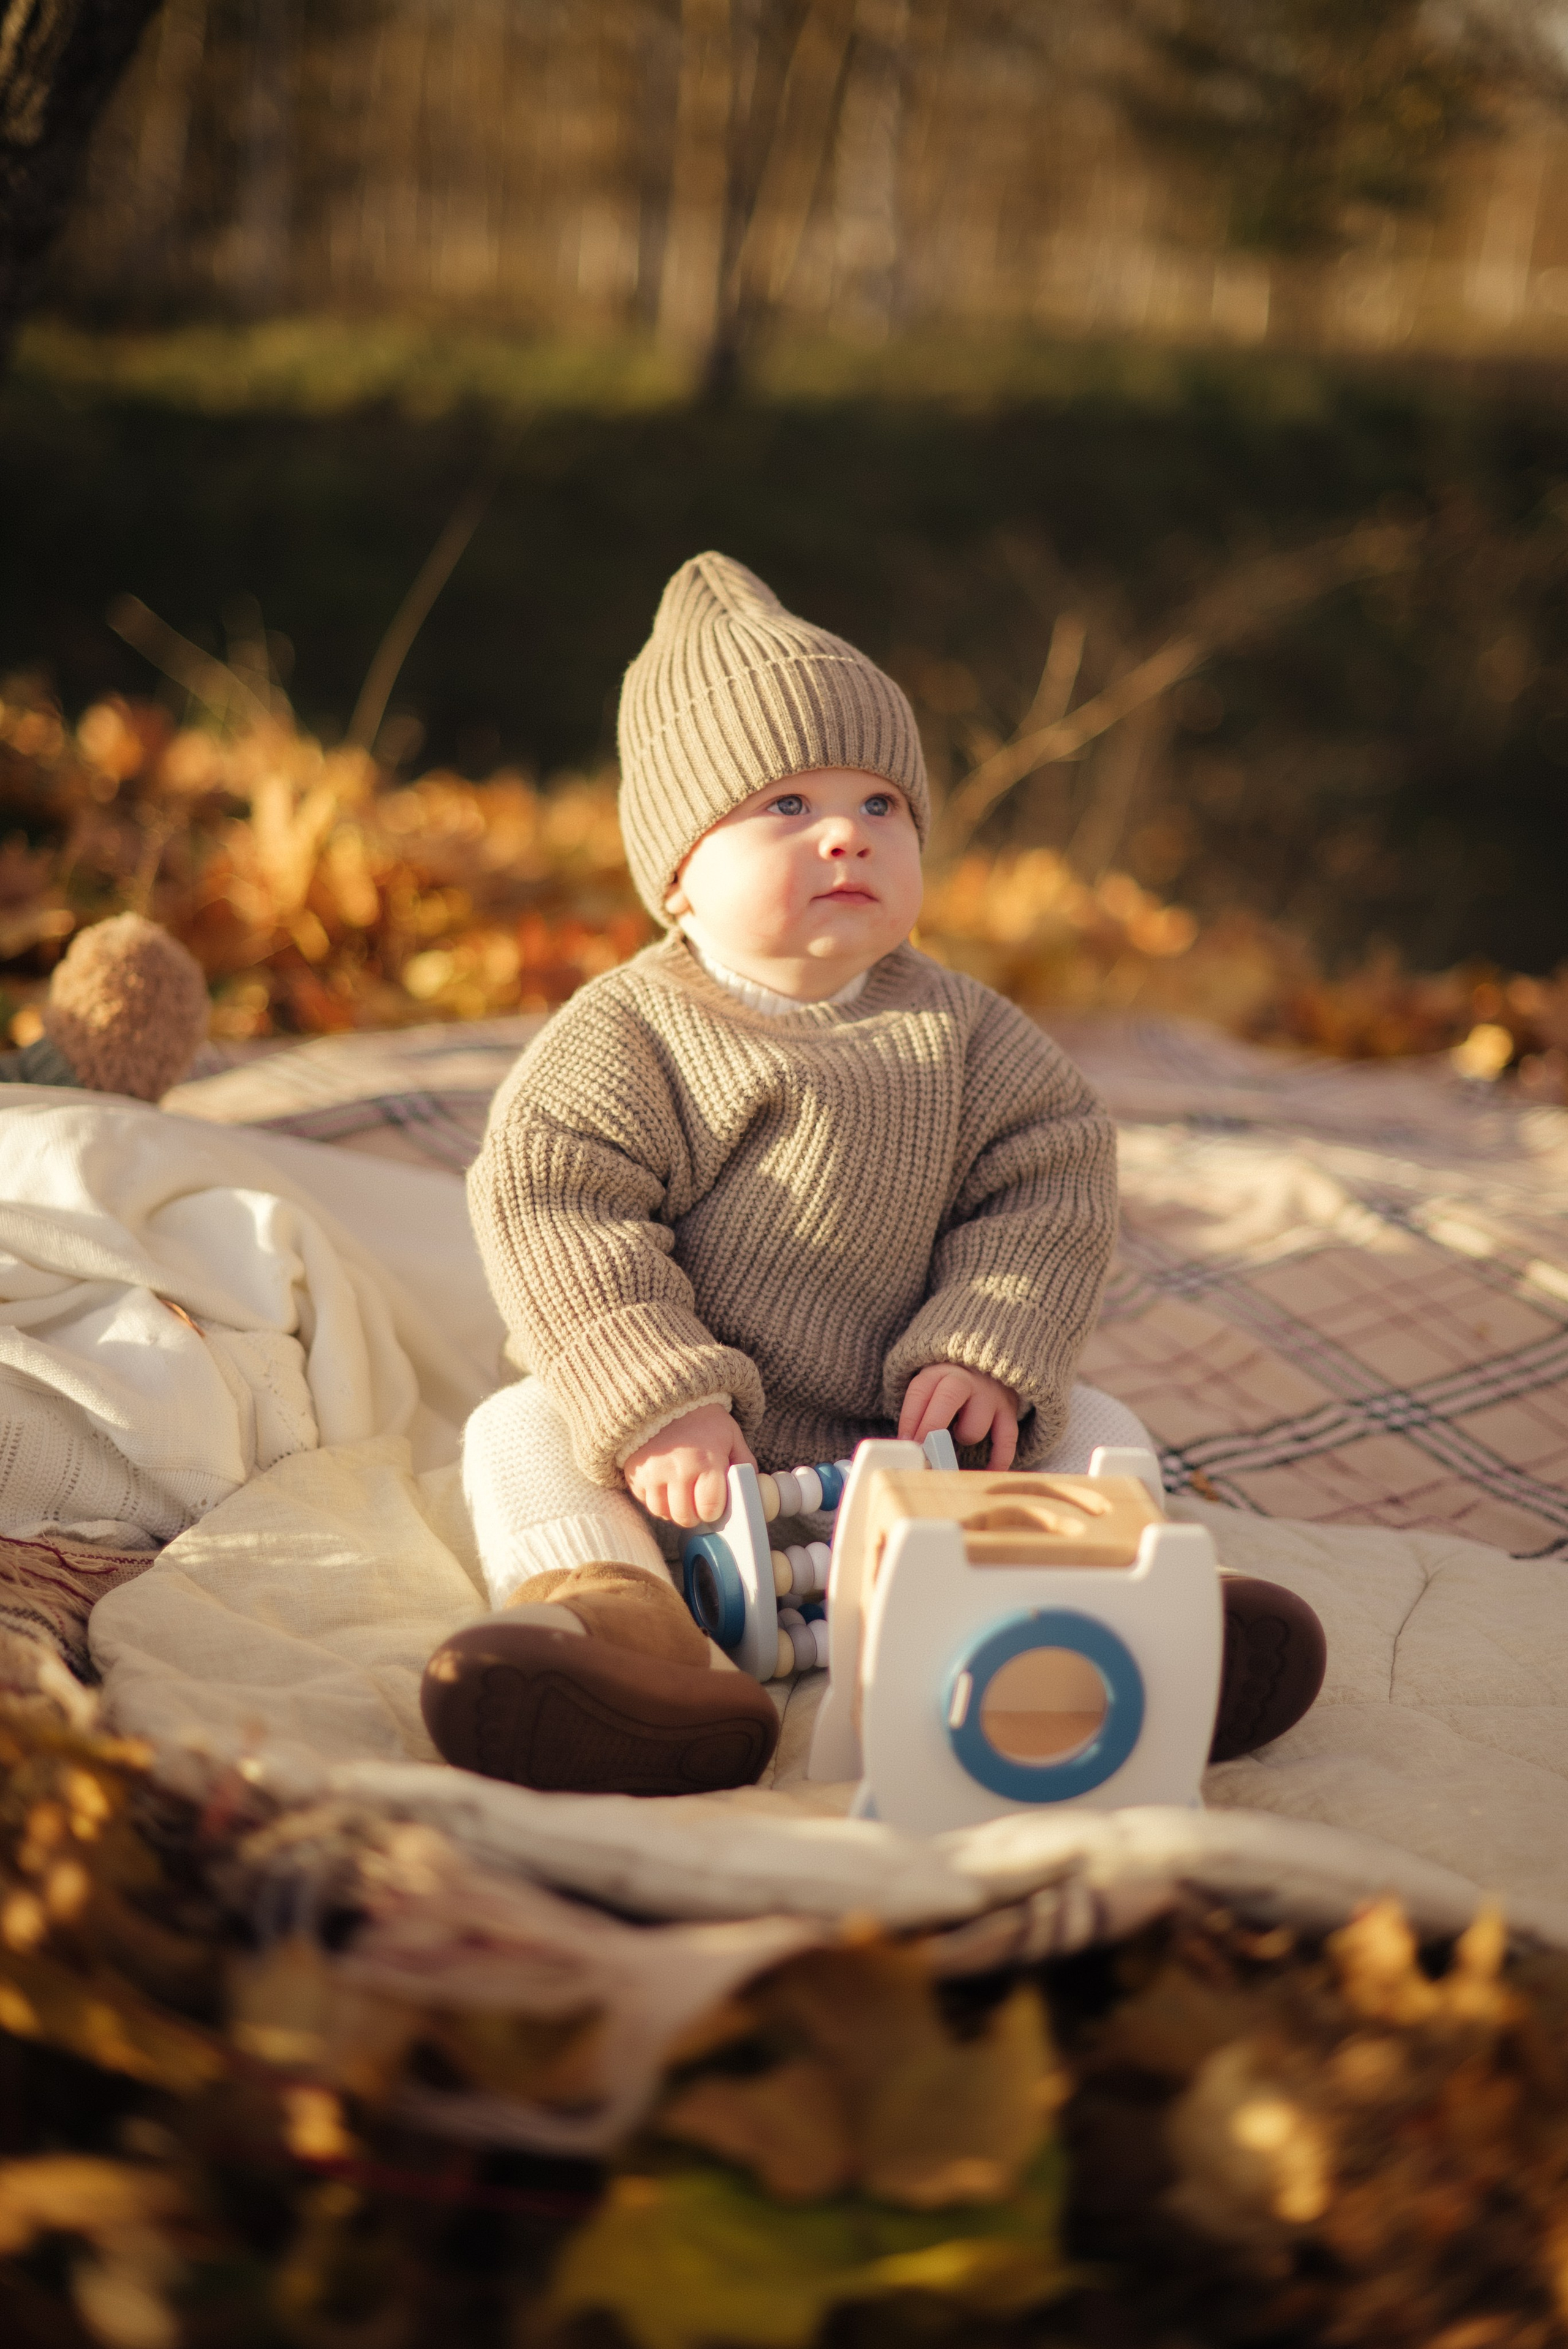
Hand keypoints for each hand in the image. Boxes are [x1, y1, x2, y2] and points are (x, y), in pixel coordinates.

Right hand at [623, 1403, 754, 1526]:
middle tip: (698, 1502)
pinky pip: (645, 1501)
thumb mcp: (732, 1437)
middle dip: (695, 1514)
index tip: (714, 1505)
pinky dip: (655, 1498)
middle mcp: (678, 1470)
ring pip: (662, 1513)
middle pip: (685, 1516)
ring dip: (673, 1509)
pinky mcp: (635, 1473)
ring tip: (681, 1494)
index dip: (714, 1511)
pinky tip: (665, 1485)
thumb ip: (745, 1464)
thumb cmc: (704, 1421)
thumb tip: (753, 1490)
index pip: (710, 1508)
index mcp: (706, 1462)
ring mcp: (653, 1473)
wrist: (667, 1399)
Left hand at [898, 1364, 1019, 1468]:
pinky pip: (1006, 1439)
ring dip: (964, 1438)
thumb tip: (906, 1446)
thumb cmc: (949, 1389)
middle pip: (948, 1399)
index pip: (920, 1391)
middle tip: (924, 1451)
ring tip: (959, 1435)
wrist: (987, 1370)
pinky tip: (988, 1470)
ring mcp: (989, 1394)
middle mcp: (965, 1380)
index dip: (910, 1419)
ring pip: (975, 1426)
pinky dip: (999, 1458)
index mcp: (939, 1373)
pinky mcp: (1009, 1410)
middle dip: (932, 1427)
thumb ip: (918, 1411)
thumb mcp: (930, 1388)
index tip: (905, 1443)